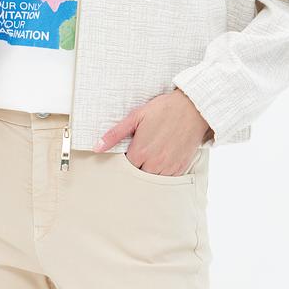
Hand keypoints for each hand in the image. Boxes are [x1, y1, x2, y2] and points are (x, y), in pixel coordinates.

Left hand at [92, 88, 213, 174]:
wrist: (192, 109)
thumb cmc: (163, 109)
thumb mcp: (135, 117)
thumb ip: (115, 134)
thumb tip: (97, 147)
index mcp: (140, 152)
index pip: (124, 168)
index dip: (125, 160)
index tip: (128, 152)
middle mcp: (154, 163)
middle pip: (138, 176)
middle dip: (136, 167)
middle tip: (140, 153)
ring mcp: (168, 167)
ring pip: (153, 180)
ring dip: (149, 171)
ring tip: (151, 156)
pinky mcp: (181, 168)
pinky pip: (168, 179)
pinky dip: (163, 173)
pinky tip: (163, 159)